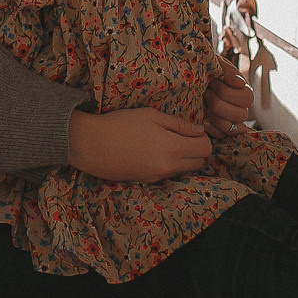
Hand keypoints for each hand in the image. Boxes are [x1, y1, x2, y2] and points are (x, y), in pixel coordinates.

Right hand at [66, 108, 211, 182]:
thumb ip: (178, 124)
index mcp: (172, 148)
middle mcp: (169, 167)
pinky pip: (168, 174)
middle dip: (196, 149)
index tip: (191, 130)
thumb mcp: (150, 115)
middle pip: (199, 162)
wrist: (91, 145)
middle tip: (180, 135)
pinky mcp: (147, 181)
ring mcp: (157, 177)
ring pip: (184, 170)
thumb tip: (199, 130)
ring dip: (183, 158)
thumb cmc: (120, 124)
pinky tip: (151, 152)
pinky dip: (167, 164)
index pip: (206, 149)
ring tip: (164, 143)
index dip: (202, 137)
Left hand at [203, 61, 254, 139]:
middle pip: (239, 115)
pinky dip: (208, 127)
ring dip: (212, 115)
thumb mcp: (216, 64)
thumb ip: (228, 71)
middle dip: (217, 103)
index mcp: (245, 92)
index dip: (226, 92)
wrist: (189, 79)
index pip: (246, 99)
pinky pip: (219, 135)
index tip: (212, 82)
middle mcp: (242, 109)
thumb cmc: (205, 69)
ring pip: (228, 127)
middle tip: (205, 93)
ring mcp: (232, 122)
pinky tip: (201, 116)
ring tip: (202, 103)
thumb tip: (240, 84)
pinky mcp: (220, 131)